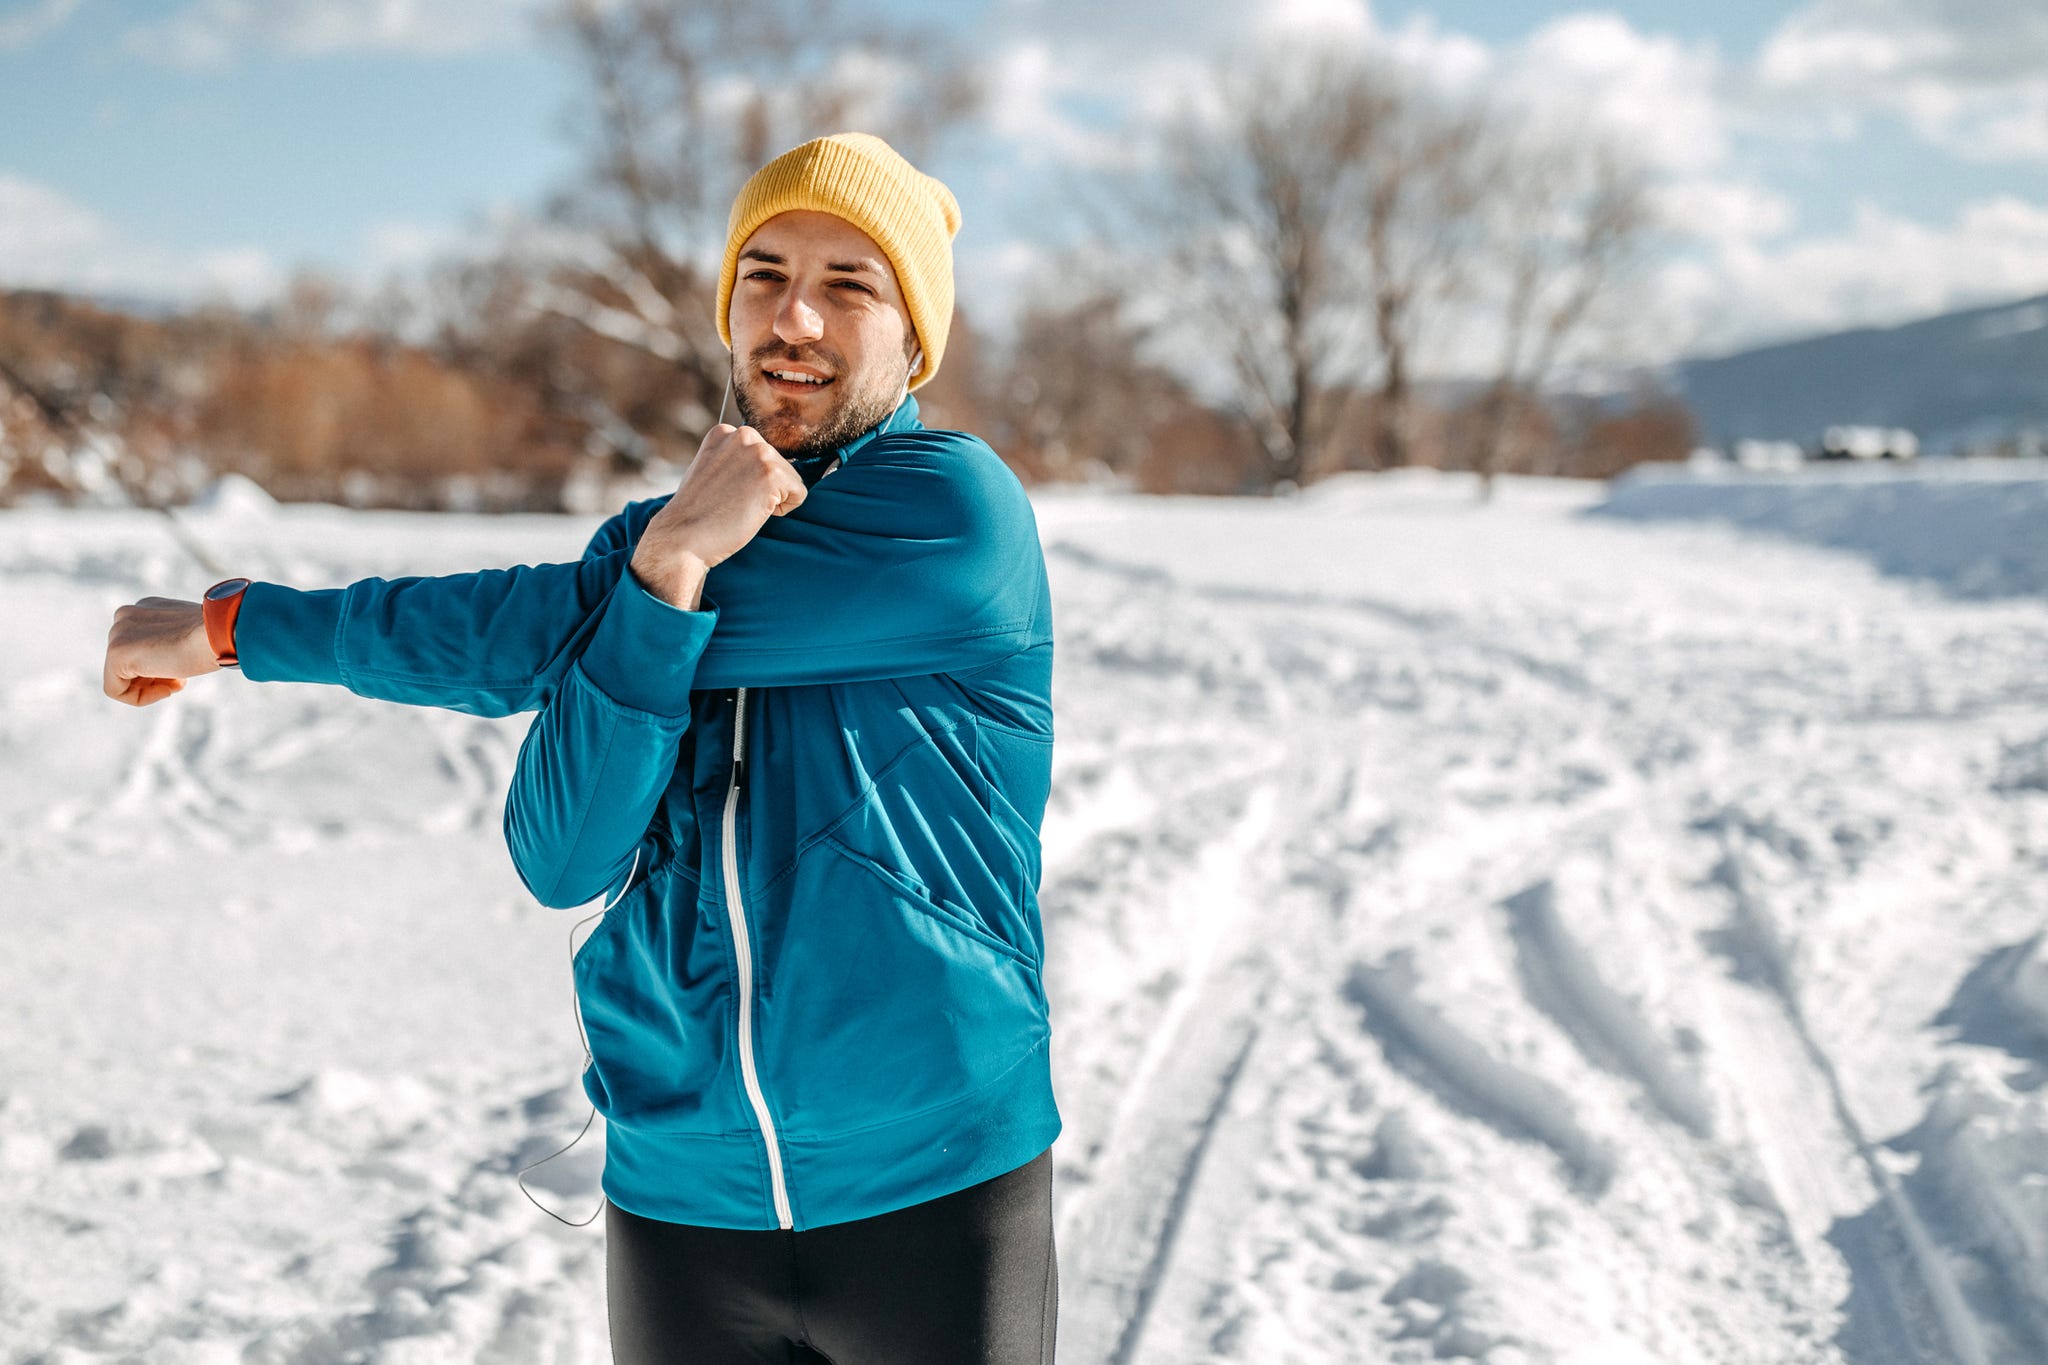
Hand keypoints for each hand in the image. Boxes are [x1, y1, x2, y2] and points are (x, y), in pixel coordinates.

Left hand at [104, 596, 218, 705]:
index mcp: (145, 610)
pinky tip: (167, 690)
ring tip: (177, 683)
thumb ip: (173, 642)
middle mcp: (125, 617)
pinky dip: (141, 698)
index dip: (162, 667)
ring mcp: (117, 633)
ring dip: (150, 687)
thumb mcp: (191, 636)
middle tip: (181, 680)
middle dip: (154, 677)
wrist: (221, 631)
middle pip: (127, 663)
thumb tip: (168, 660)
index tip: (182, 672)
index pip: (140, 648)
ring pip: (120, 677)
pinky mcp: (115, 653)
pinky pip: (115, 689)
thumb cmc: (216, 636)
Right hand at [629, 424, 806, 609]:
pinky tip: (752, 512)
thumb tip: (764, 465)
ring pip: (791, 479)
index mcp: (725, 432)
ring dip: (773, 499)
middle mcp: (743, 435)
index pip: (761, 456)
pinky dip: (783, 510)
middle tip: (733, 502)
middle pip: (779, 465)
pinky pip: (799, 493)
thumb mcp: (712, 470)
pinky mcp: (772, 473)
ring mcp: (759, 452)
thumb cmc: (698, 514)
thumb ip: (735, 460)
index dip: (749, 481)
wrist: (683, 537)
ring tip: (740, 506)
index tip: (725, 492)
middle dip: (763, 489)